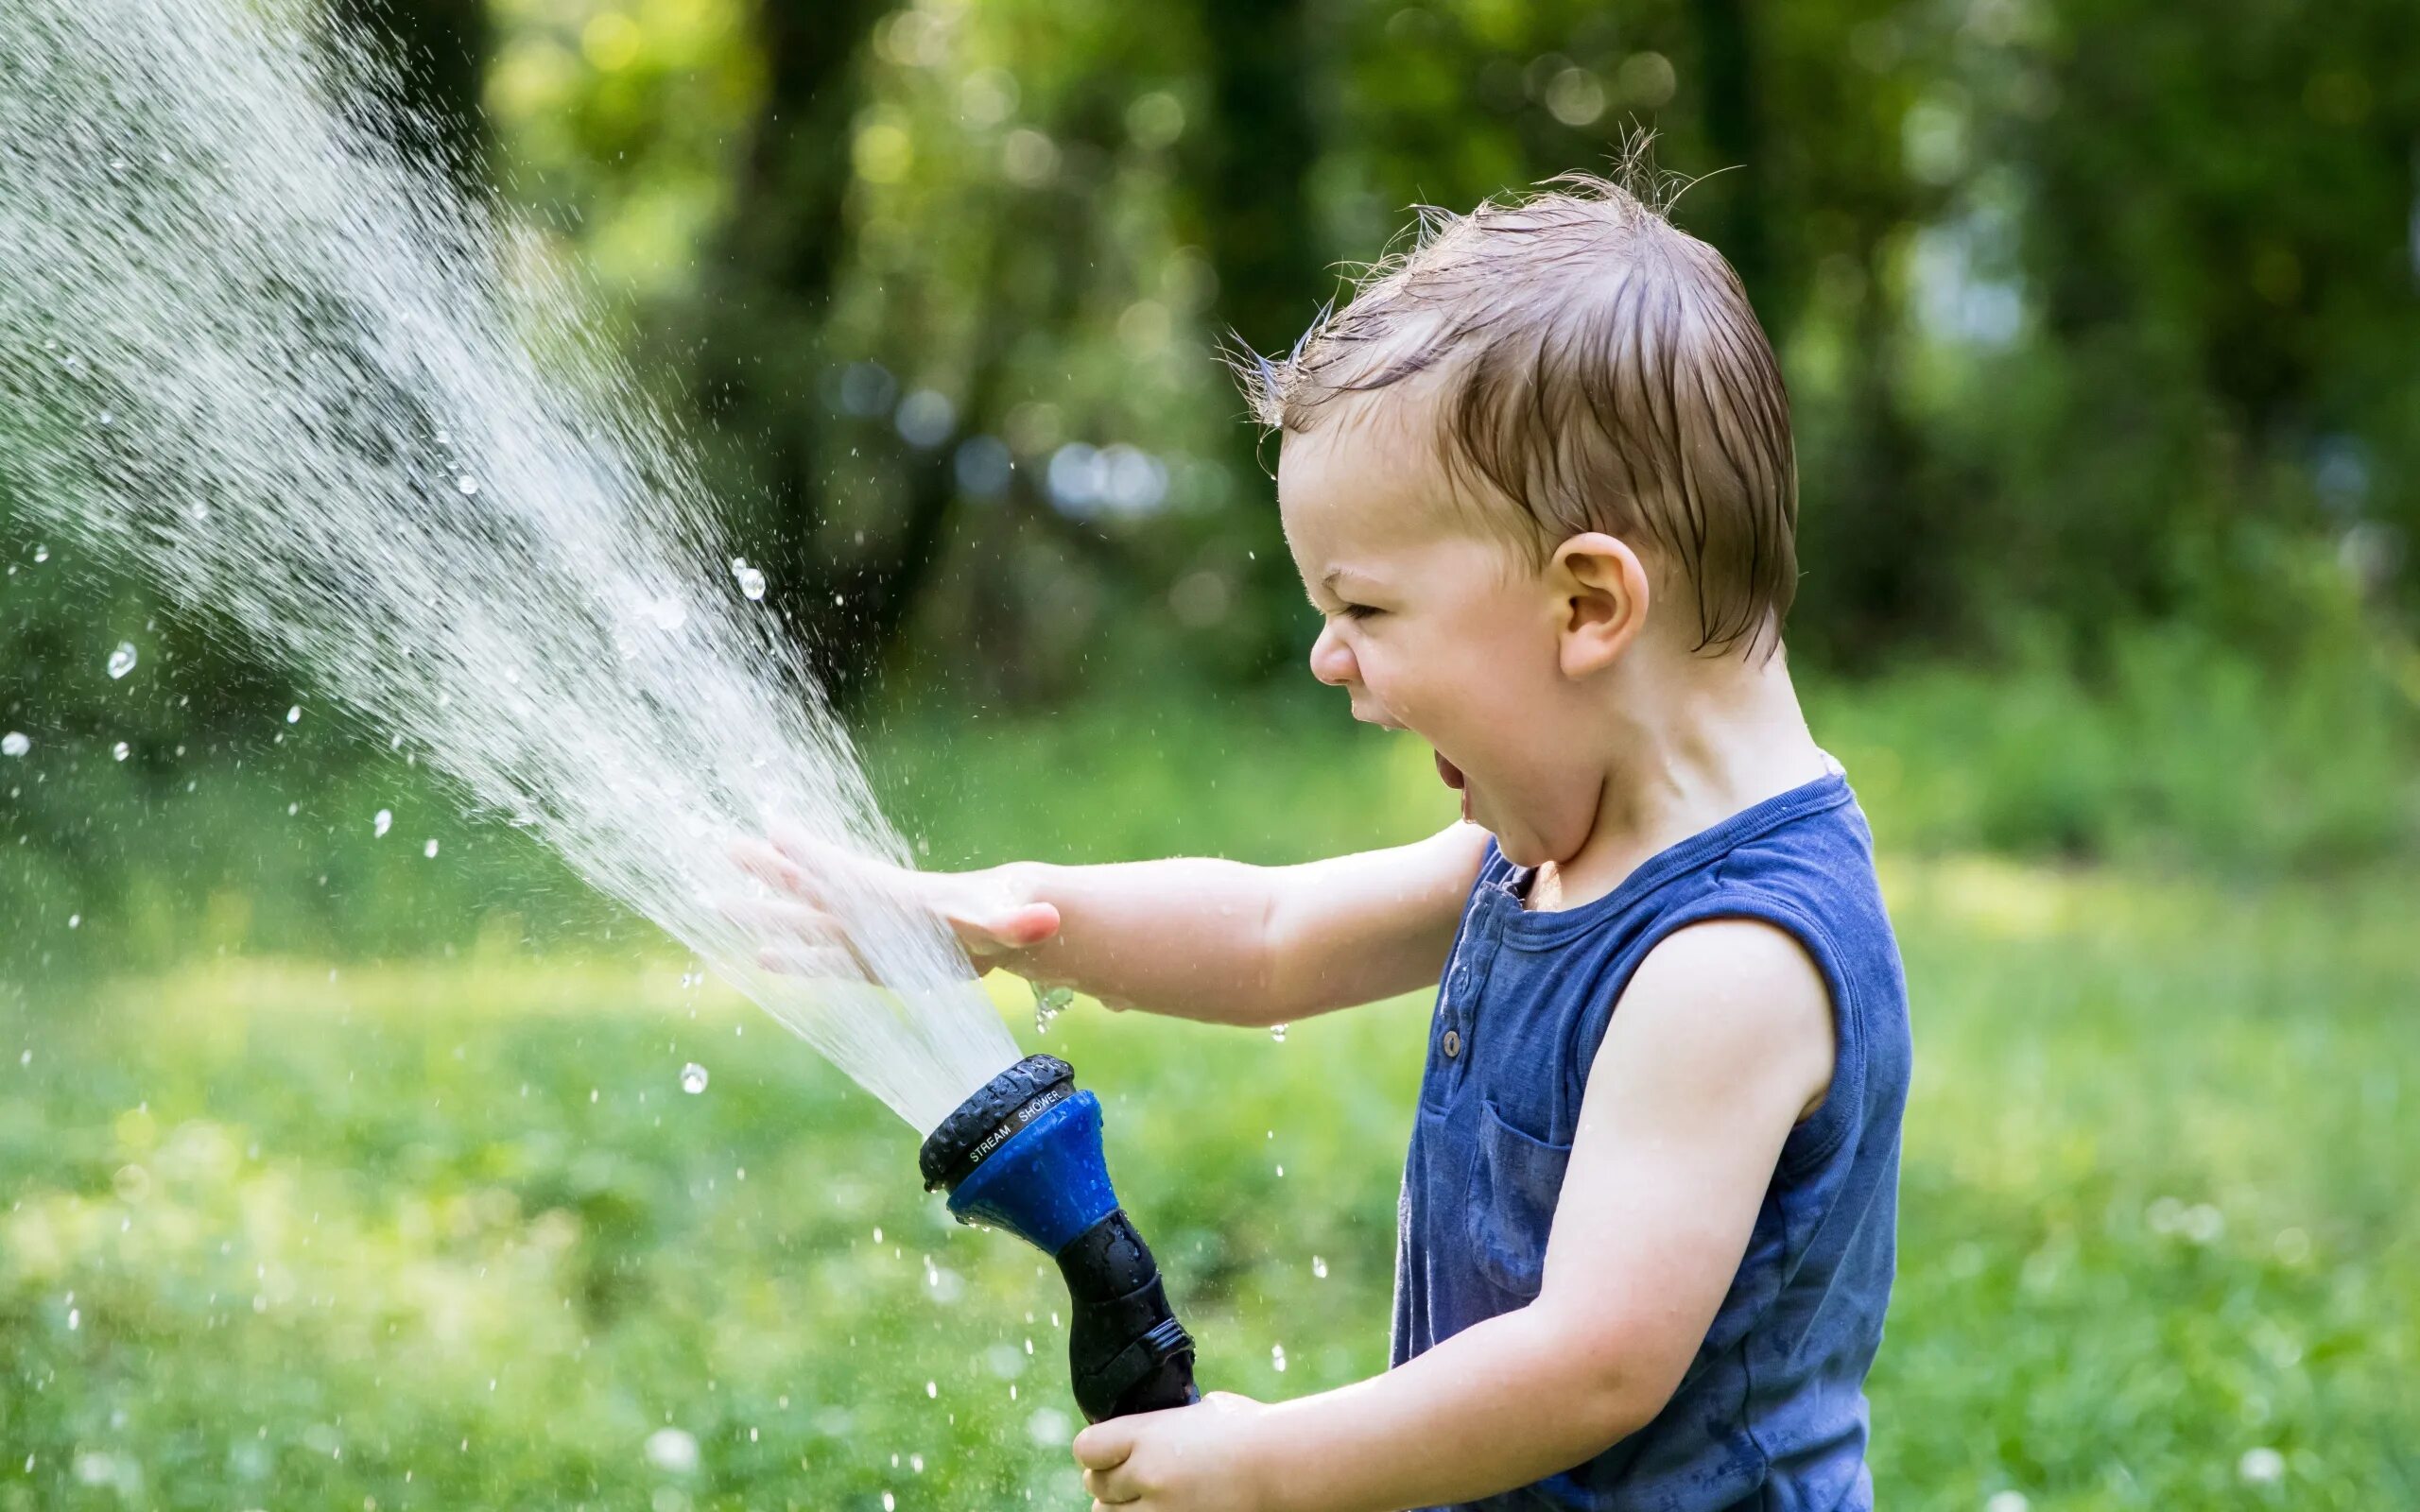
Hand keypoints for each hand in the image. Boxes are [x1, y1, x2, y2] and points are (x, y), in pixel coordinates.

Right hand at [726, 821, 1060, 976]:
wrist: (998, 925)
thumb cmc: (999, 918)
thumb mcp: (1008, 921)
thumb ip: (1021, 922)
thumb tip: (1048, 918)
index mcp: (894, 896)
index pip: (845, 870)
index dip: (812, 852)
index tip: (776, 828)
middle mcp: (869, 910)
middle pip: (808, 885)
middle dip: (767, 868)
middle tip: (722, 845)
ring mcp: (863, 934)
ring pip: (803, 919)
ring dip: (763, 911)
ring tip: (715, 903)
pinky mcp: (867, 960)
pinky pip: (820, 958)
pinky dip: (792, 957)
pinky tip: (761, 957)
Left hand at [1072, 1392, 1273, 1511]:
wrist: (1283, 1467)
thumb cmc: (1252, 1430)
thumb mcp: (1203, 1409)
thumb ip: (1169, 1422)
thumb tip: (1157, 1425)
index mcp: (1146, 1436)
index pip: (1086, 1448)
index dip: (1096, 1449)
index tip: (1107, 1449)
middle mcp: (1145, 1476)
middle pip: (1095, 1485)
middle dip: (1109, 1480)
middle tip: (1129, 1477)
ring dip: (1121, 1507)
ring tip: (1144, 1498)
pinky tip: (1164, 1507)